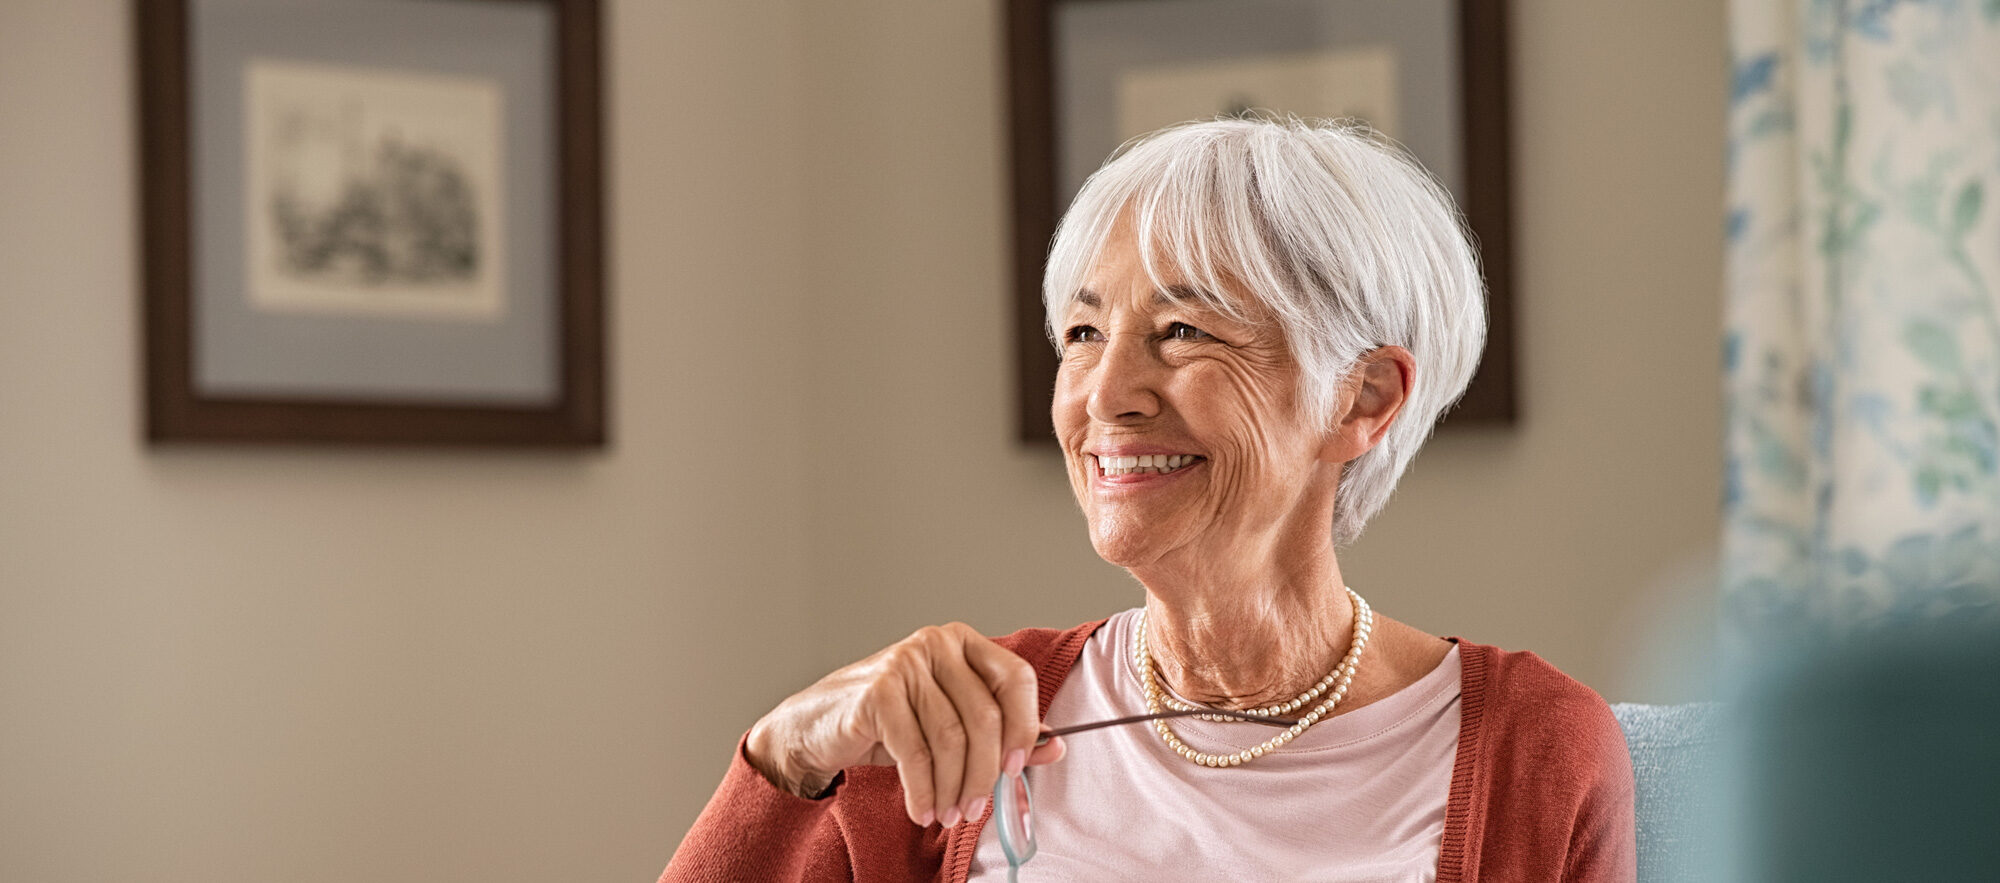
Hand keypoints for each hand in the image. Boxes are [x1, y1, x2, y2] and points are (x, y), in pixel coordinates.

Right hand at [744, 622, 1066, 826]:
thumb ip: (1003, 733)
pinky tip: (922, 808)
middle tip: (976, 808)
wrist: (817, 726)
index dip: (1024, 725)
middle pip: (985, 716)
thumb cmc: (889, 723)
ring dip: (953, 788)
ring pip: (951, 739)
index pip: (1016, 677)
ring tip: (948, 814)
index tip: (1016, 767)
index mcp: (964, 644)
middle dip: (985, 773)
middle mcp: (937, 643)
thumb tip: (1054, 746)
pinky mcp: (878, 692)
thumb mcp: (950, 725)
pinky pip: (915, 752)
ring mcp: (905, 663)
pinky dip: (923, 789)